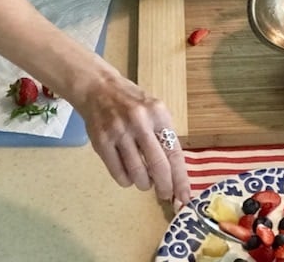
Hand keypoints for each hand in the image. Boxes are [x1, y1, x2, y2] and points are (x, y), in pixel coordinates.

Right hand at [80, 71, 190, 203]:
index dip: (180, 177)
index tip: (184, 196)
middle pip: (158, 165)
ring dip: (144, 184)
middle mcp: (140, 122)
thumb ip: (163, 135)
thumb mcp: (154, 110)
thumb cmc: (131, 102)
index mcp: (158, 113)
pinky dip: (126, 180)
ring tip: (145, 181)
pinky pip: (118, 173)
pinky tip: (128, 176)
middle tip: (165, 196)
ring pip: (137, 173)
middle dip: (164, 186)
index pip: (174, 151)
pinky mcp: (102, 142)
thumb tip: (174, 172)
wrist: (99, 88)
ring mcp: (119, 132)